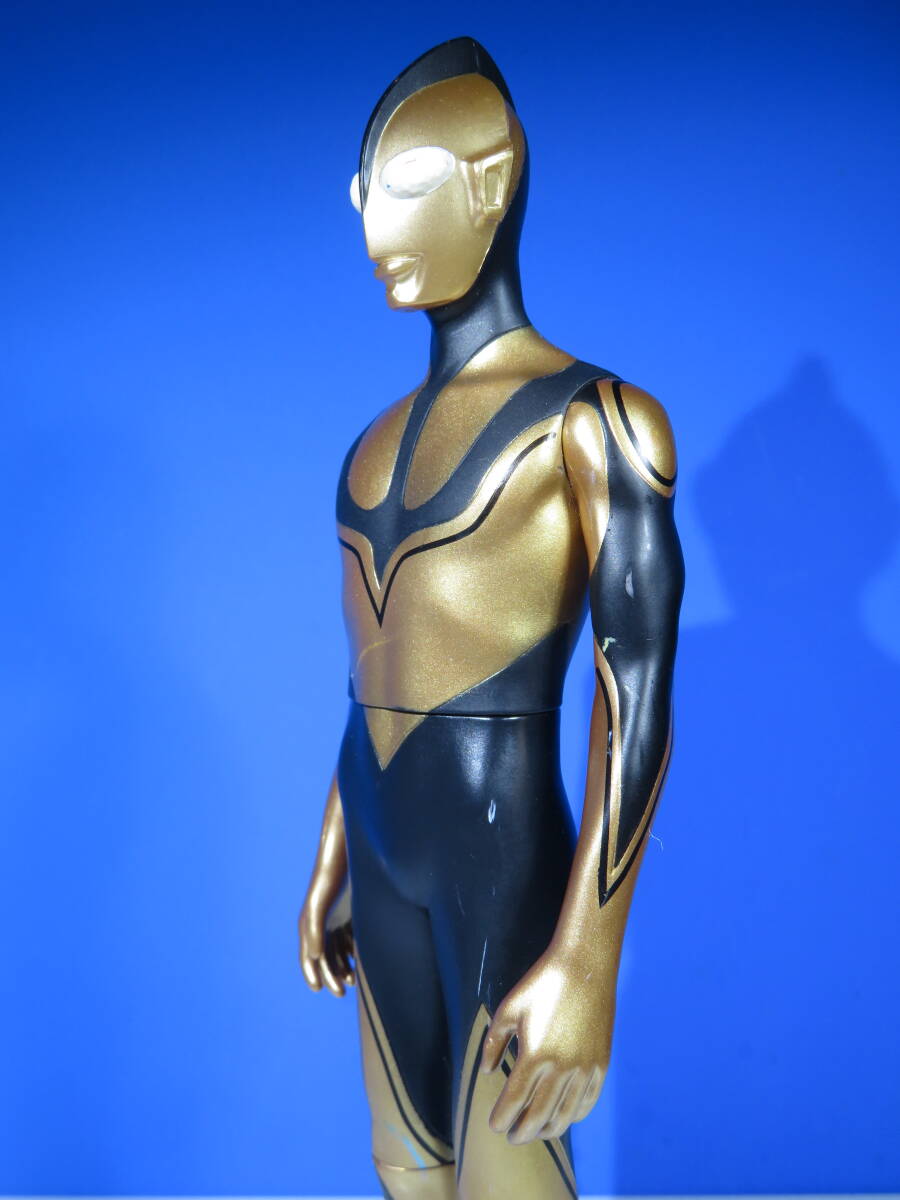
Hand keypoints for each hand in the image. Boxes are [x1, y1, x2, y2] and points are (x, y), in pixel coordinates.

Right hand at [298, 876, 354, 997]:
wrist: (344, 854)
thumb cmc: (329, 880)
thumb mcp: (319, 906)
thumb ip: (315, 931)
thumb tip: (315, 957)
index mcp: (309, 925)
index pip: (309, 957)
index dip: (312, 974)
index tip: (319, 990)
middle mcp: (321, 924)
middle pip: (325, 957)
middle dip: (331, 975)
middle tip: (341, 992)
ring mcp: (336, 918)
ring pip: (338, 950)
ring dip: (343, 966)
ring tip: (353, 981)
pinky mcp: (350, 912)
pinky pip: (350, 938)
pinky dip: (354, 952)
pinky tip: (362, 962)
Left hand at [480, 947, 614, 1142]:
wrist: (585, 965)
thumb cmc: (541, 984)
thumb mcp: (509, 1009)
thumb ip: (494, 1043)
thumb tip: (488, 1073)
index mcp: (534, 1055)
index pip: (514, 1101)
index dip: (502, 1118)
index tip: (494, 1126)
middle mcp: (561, 1068)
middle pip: (539, 1116)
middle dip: (522, 1132)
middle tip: (512, 1137)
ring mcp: (584, 1068)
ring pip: (565, 1115)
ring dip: (548, 1129)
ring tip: (536, 1132)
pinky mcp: (601, 1063)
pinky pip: (587, 1101)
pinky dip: (574, 1115)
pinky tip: (564, 1116)